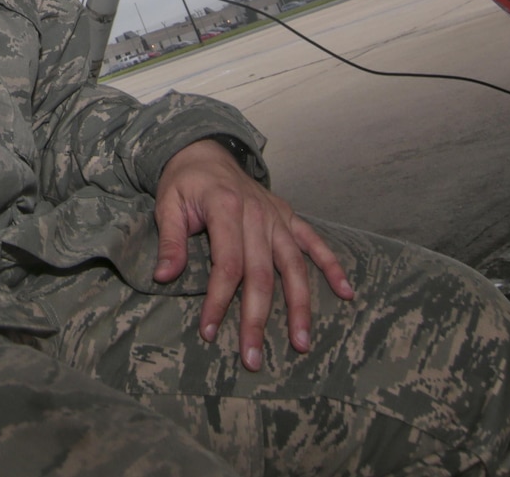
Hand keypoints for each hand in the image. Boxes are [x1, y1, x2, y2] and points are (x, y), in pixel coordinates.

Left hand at [153, 139, 352, 370]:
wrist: (205, 151)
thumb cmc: (184, 183)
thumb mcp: (167, 204)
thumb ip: (170, 241)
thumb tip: (164, 277)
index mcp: (226, 209)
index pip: (227, 265)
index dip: (218, 301)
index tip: (208, 332)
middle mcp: (258, 214)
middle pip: (261, 275)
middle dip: (257, 319)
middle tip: (253, 359)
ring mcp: (277, 216)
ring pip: (294, 267)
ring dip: (300, 307)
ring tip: (302, 344)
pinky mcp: (288, 216)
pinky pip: (314, 243)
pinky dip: (332, 266)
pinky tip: (346, 292)